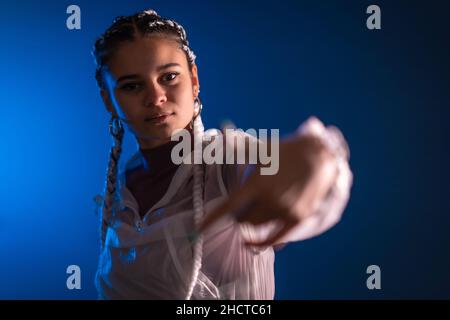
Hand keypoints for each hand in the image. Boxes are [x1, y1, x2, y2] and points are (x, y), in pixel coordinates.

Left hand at [198, 118, 337, 246]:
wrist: (319, 156)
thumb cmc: (285, 152)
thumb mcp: (261, 149)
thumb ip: (238, 145)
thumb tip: (221, 128)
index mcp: (257, 182)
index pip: (229, 206)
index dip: (212, 220)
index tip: (198, 231)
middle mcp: (270, 199)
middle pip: (242, 220)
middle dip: (237, 215)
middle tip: (243, 205)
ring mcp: (284, 211)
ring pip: (256, 228)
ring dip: (251, 223)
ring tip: (256, 210)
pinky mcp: (297, 219)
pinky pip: (276, 239)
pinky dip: (263, 242)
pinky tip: (254, 242)